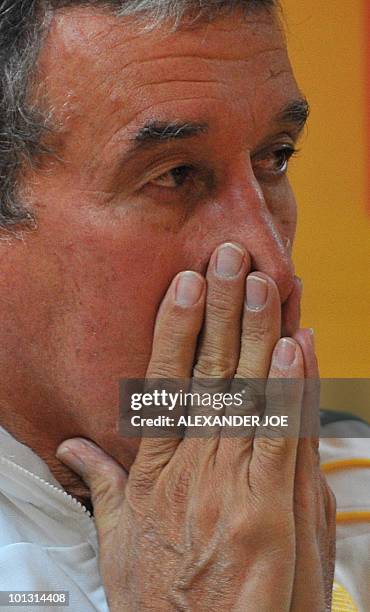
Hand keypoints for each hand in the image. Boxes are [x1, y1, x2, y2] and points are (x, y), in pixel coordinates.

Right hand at [56, 242, 335, 610]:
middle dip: (221, 311)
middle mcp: (189, 465)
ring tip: (265, 283)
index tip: (186, 284)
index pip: (164, 380)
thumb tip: (69, 448)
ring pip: (245, 393)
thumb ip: (99, 483)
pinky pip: (278, 438)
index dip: (176, 328)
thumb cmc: (158, 593)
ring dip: (256, 334)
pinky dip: (287, 390)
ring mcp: (227, 484)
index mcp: (154, 467)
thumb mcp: (116, 535)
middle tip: (231, 258)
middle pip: (207, 374)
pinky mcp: (265, 509)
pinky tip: (296, 345)